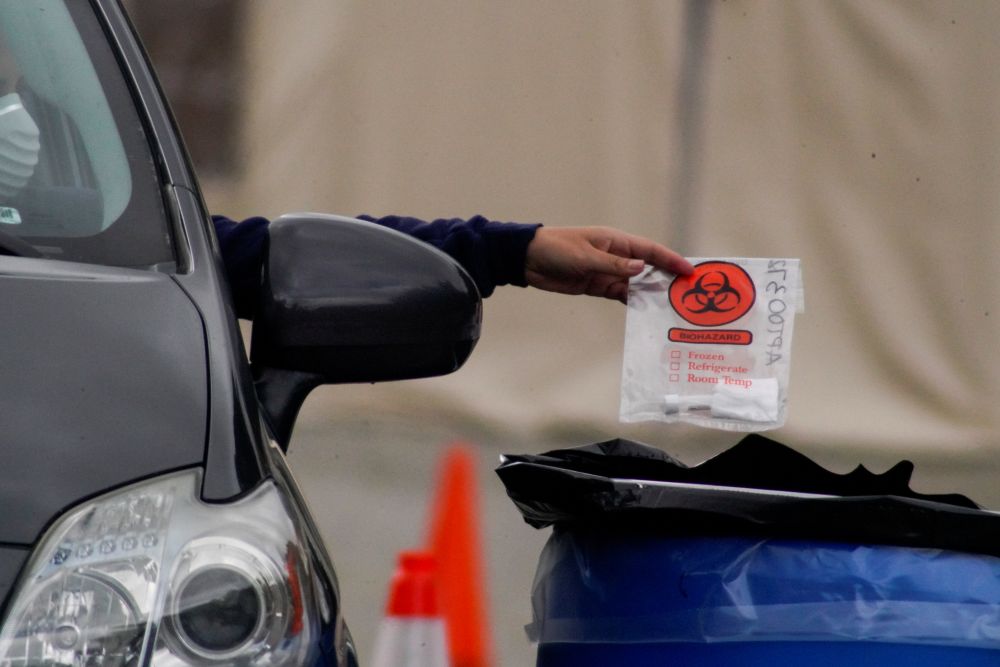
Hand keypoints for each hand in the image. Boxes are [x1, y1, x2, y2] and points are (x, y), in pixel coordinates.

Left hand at [524, 226, 692, 302]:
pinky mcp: (598, 285)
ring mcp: (608, 272)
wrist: (529, 260)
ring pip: (636, 284)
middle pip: (648, 269)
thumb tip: (641, 268)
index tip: (689, 271)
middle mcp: (616, 256)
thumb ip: (613, 264)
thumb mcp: (586, 256)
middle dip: (666, 279)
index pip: (650, 250)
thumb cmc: (557, 249)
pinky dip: (632, 302)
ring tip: (670, 307)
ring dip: (651, 294)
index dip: (671, 260)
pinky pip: (621, 294)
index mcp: (616, 241)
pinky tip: (645, 312)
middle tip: (686, 294)